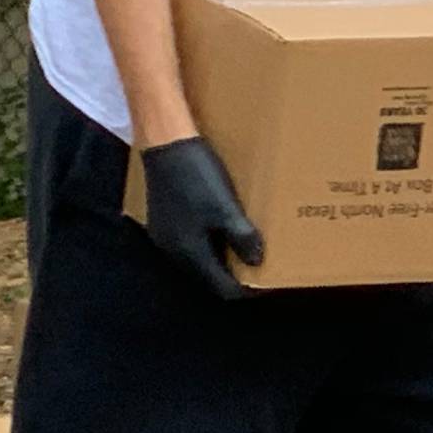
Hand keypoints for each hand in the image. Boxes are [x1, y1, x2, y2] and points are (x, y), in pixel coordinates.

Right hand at [139, 137, 263, 299]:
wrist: (165, 142)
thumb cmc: (196, 175)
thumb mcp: (226, 207)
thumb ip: (242, 238)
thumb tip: (258, 262)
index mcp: (190, 253)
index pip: (222, 288)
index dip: (248, 289)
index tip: (270, 282)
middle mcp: (173, 252)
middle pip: (209, 277)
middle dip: (236, 274)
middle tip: (261, 264)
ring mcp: (165, 237)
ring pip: (199, 259)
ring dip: (223, 257)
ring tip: (245, 246)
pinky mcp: (163, 221)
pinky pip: (190, 243)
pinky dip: (210, 242)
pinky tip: (221, 226)